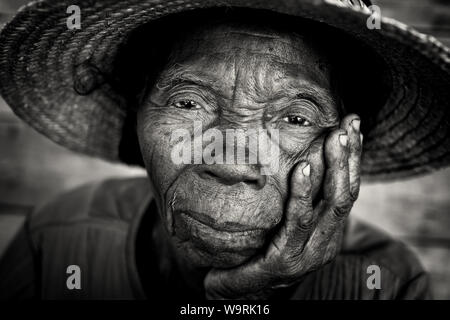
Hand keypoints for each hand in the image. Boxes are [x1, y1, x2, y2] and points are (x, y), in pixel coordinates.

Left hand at [204, 114, 362, 298]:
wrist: (239, 294)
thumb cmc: (261, 253)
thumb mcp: (284, 225)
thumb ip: (295, 199)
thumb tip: (295, 155)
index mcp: (326, 231)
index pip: (346, 189)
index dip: (353, 157)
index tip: (354, 125)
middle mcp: (325, 241)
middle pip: (346, 194)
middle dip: (350, 156)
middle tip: (349, 124)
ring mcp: (308, 253)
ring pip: (331, 206)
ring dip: (335, 169)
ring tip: (334, 138)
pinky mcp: (285, 261)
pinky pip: (297, 223)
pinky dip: (303, 194)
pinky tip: (304, 169)